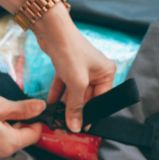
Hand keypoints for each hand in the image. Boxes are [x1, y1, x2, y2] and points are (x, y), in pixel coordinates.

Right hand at [0, 92, 45, 159]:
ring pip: (1, 143)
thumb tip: (41, 107)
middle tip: (4, 109)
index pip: (34, 135)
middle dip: (15, 125)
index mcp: (9, 143)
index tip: (30, 111)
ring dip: (0, 131)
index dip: (35, 122)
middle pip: (17, 140)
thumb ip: (22, 109)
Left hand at [33, 6, 115, 131]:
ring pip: (74, 92)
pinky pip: (65, 85)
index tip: (82, 128)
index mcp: (106, 73)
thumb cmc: (71, 52)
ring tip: (56, 117)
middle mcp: (96, 71)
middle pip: (87, 97)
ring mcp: (81, 69)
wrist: (53, 31)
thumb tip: (76, 127)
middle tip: (66, 125)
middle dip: (76, 110)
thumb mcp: (76, 83)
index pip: (101, 99)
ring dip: (65, 104)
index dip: (91, 114)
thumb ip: (76, 106)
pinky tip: (51, 105)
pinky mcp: (68, 66)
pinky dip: (59, 94)